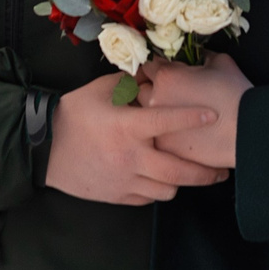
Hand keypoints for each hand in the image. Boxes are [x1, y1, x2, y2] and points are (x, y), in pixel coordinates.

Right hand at [44, 74, 226, 204]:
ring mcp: (124, 180)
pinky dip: (159, 190)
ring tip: (192, 174)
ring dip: (181, 182)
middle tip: (223, 169)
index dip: (193, 118)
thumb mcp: (100, 90)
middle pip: (178, 171)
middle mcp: (130, 156)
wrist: (44, 148)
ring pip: (167, 190)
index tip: (214, 115)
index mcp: (127, 127)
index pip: (167, 122)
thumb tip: (155, 70)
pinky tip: (163, 180)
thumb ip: (131, 82)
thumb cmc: (74, 114)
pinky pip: (149, 199)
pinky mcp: (118, 196)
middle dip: (205, 172)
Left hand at [140, 52, 250, 170]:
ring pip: (143, 117)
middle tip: (166, 94)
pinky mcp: (164, 148)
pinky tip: (176, 134)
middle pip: (140, 91)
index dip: (158, 68)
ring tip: (168, 116)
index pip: (148, 66)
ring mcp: (156, 126)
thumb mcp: (220, 62)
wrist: (246, 130)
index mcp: (165, 76)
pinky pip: (155, 137)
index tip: (165, 72)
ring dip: (151, 114)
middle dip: (150, 90)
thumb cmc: (235, 93)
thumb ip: (202, 56)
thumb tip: (197, 55)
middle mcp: (154, 99)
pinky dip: (162, 134)